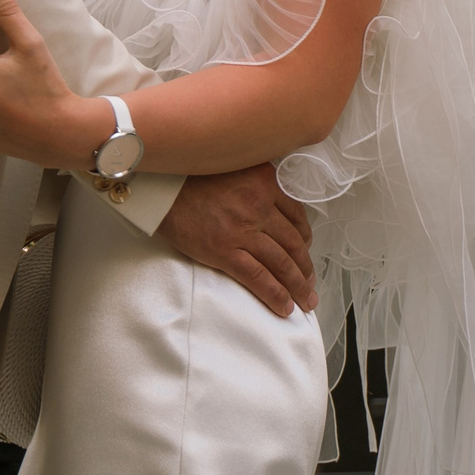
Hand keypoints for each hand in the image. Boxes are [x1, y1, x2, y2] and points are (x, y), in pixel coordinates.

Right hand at [163, 164, 318, 317]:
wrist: (163, 190)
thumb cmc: (196, 178)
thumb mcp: (236, 167)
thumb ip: (259, 183)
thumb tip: (275, 210)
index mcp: (266, 182)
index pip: (297, 216)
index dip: (305, 239)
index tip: (306, 252)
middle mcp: (260, 205)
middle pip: (294, 243)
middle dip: (306, 269)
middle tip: (311, 284)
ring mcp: (243, 230)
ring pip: (281, 263)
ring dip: (298, 286)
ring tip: (306, 301)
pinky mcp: (225, 251)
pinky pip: (258, 278)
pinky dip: (275, 294)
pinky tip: (284, 306)